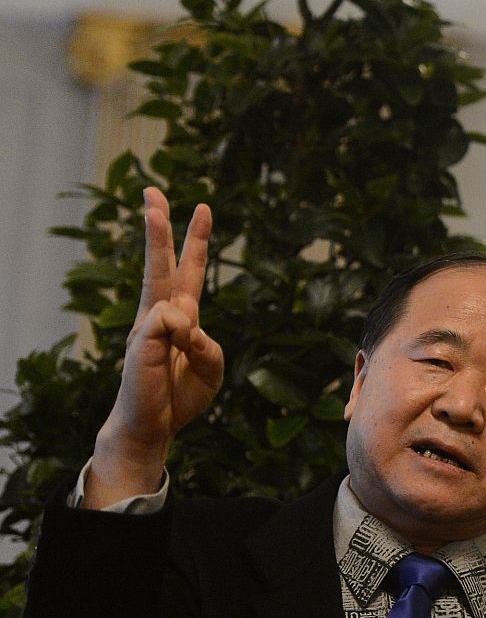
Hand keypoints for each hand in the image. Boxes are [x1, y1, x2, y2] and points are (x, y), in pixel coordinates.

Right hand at [84, 187, 220, 507]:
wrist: (153, 426)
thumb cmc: (180, 396)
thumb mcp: (213, 368)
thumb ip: (209, 344)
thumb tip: (184, 323)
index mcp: (183, 316)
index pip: (189, 270)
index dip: (196, 240)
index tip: (202, 207)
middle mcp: (163, 314)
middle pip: (162, 262)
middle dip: (159, 225)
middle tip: (152, 191)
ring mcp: (149, 326)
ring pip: (156, 279)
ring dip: (158, 245)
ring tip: (162, 246)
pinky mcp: (141, 341)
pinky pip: (169, 320)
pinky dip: (181, 333)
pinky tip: (174, 349)